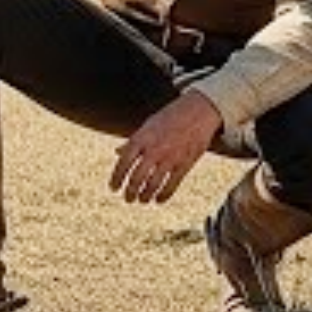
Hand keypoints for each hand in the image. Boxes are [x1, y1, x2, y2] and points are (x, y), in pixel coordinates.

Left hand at [109, 89, 222, 204]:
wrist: (198, 111)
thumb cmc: (171, 116)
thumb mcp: (148, 125)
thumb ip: (133, 141)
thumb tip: (117, 152)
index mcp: (142, 137)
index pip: (124, 161)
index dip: (117, 177)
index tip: (113, 187)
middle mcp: (154, 149)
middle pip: (137, 177)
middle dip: (130, 191)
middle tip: (127, 198)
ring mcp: (170, 158)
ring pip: (153, 184)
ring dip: (145, 196)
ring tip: (141, 200)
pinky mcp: (184, 164)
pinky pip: (172, 185)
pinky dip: (163, 195)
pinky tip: (158, 199)